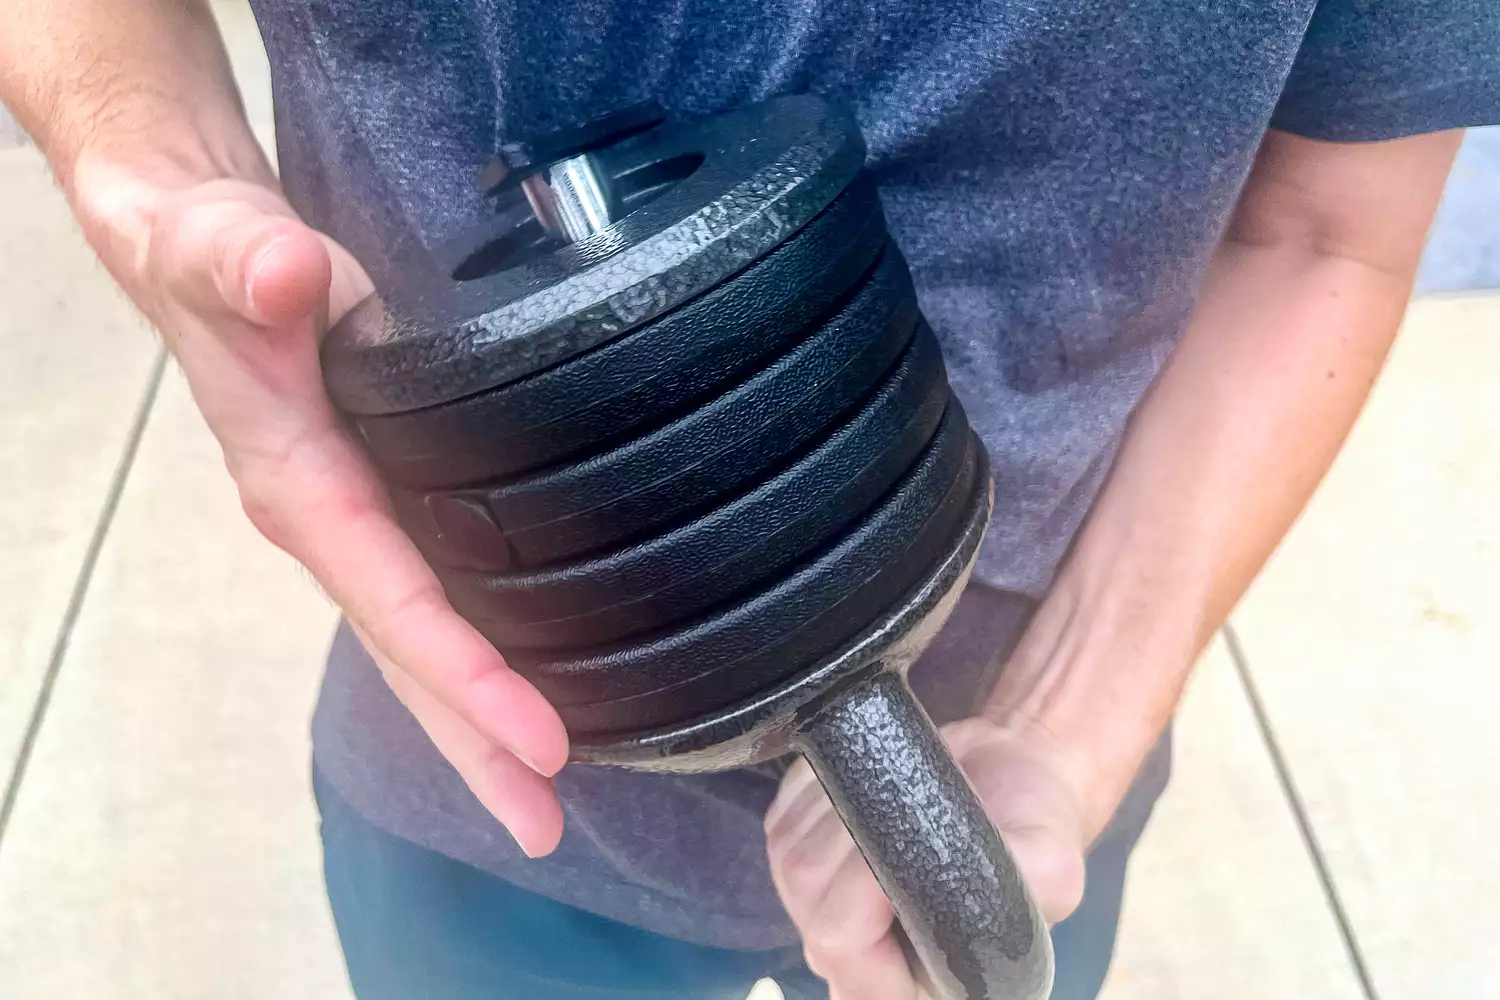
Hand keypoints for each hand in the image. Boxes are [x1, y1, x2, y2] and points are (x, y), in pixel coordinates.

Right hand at [79, 168, 569, 855]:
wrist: (192, 247)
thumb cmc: (210, 256)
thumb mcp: (222, 249)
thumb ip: (249, 265)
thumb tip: (285, 277)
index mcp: (302, 490)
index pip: (398, 601)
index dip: (468, 675)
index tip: (540, 741)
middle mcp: (332, 527)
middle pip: (411, 660)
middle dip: (476, 749)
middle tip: (545, 825)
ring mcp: (357, 523)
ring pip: (426, 642)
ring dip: (482, 720)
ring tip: (548, 790)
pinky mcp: (383, 502)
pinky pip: (436, 599)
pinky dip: (479, 653)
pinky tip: (525, 683)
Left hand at [765, 717, 1087, 999]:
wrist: (1008, 778)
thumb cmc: (1032, 828)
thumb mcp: (1053, 861)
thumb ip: (1031, 878)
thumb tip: (1003, 873)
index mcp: (919, 979)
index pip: (846, 952)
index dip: (864, 894)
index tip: (906, 840)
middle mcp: (859, 958)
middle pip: (812, 903)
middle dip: (856, 842)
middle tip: (907, 805)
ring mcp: (817, 909)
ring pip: (792, 861)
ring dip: (840, 811)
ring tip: (898, 793)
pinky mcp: (797, 854)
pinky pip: (784, 823)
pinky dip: (819, 789)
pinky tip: (868, 782)